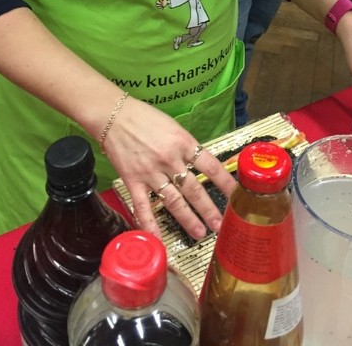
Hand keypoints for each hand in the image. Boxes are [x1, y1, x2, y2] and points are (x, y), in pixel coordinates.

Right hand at [100, 97, 235, 239]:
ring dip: (188, 219)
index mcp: (184, 143)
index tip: (237, 197)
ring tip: (199, 233)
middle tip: (221, 226)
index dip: (226, 184)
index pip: (211, 167)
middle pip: (194, 189)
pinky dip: (149, 223)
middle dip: (209, 210)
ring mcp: (151, 172)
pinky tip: (157, 238)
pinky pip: (143, 206)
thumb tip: (201, 165)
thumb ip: (187, 147)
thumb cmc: (145, 118)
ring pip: (173, 201)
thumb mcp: (174, 128)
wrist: (114, 115)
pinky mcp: (133, 180)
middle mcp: (170, 160)